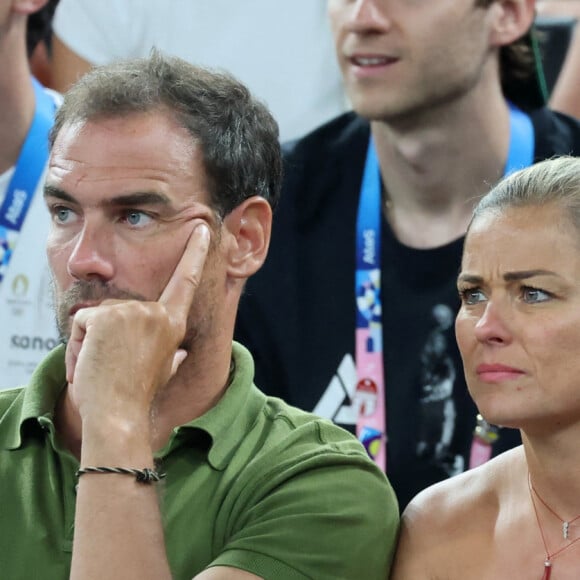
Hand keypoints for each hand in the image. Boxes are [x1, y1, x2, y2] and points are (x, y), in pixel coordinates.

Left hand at [65, 221, 210, 427]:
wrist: (119, 415)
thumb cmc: (137, 398)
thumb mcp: (161, 372)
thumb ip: (173, 357)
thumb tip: (185, 353)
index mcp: (172, 324)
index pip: (186, 281)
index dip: (195, 253)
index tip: (203, 227)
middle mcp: (156, 313)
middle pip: (119, 307)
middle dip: (105, 335)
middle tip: (111, 366)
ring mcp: (133, 312)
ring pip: (97, 316)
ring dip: (90, 342)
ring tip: (101, 368)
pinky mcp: (107, 315)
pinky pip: (82, 323)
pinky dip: (77, 345)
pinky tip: (89, 363)